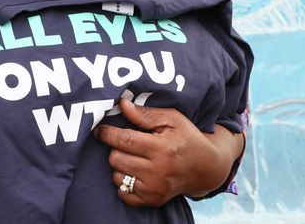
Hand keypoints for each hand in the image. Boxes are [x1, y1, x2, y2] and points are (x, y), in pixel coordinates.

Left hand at [93, 98, 242, 206]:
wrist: (204, 166)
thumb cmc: (186, 137)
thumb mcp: (171, 119)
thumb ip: (145, 113)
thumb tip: (122, 104)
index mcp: (162, 147)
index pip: (124, 140)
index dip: (107, 133)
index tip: (100, 129)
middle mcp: (158, 171)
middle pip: (116, 159)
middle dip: (116, 148)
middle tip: (126, 143)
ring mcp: (155, 189)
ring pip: (117, 176)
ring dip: (120, 165)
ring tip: (134, 157)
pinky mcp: (153, 200)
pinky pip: (124, 194)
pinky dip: (124, 183)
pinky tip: (135, 172)